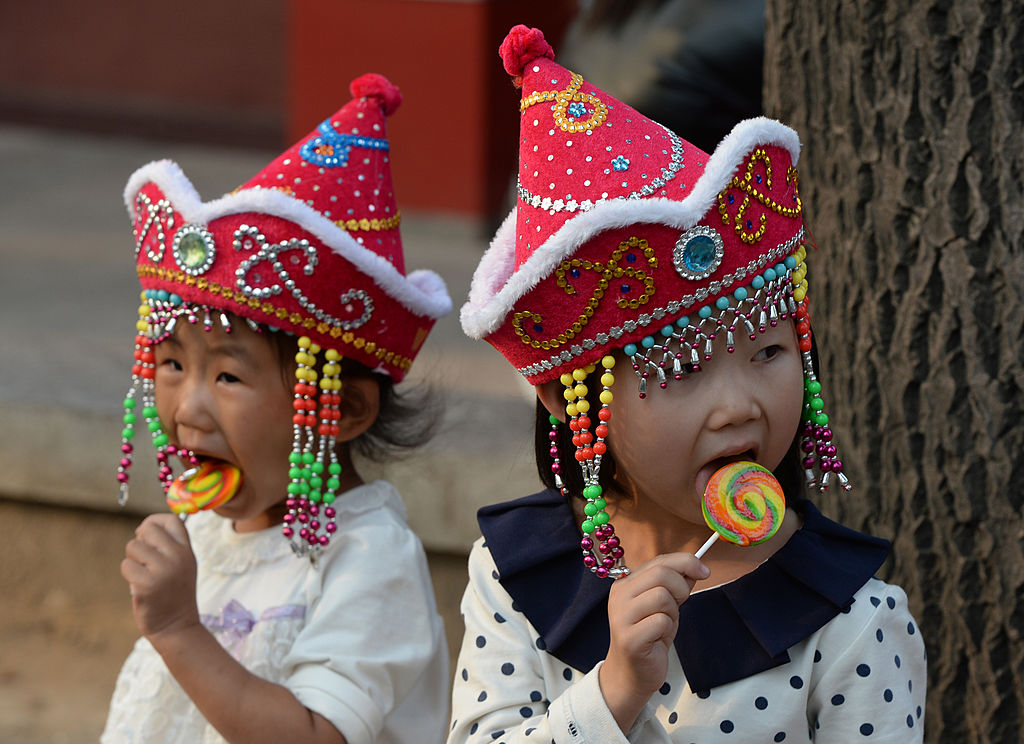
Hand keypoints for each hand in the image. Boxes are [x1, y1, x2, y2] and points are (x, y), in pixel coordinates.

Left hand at [121, 514, 199, 638]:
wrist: (176, 626)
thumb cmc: (173, 593)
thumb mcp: (181, 565)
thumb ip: (168, 546)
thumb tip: (142, 529)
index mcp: (187, 550)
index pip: (172, 520)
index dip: (153, 521)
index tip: (146, 533)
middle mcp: (177, 557)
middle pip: (147, 530)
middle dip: (139, 542)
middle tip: (143, 559)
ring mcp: (162, 571)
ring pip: (132, 547)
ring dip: (132, 561)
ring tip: (143, 575)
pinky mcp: (146, 585)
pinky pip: (126, 566)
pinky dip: (129, 575)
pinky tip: (139, 587)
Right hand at [599, 552, 708, 731]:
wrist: (633, 672)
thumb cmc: (650, 636)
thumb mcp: (664, 605)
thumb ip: (675, 583)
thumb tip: (696, 567)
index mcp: (626, 583)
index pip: (658, 561)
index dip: (685, 562)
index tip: (704, 571)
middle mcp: (619, 595)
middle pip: (661, 574)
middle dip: (681, 587)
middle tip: (681, 603)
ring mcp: (621, 616)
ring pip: (662, 596)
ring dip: (673, 611)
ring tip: (665, 624)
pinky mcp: (629, 638)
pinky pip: (661, 621)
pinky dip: (668, 629)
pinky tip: (659, 638)